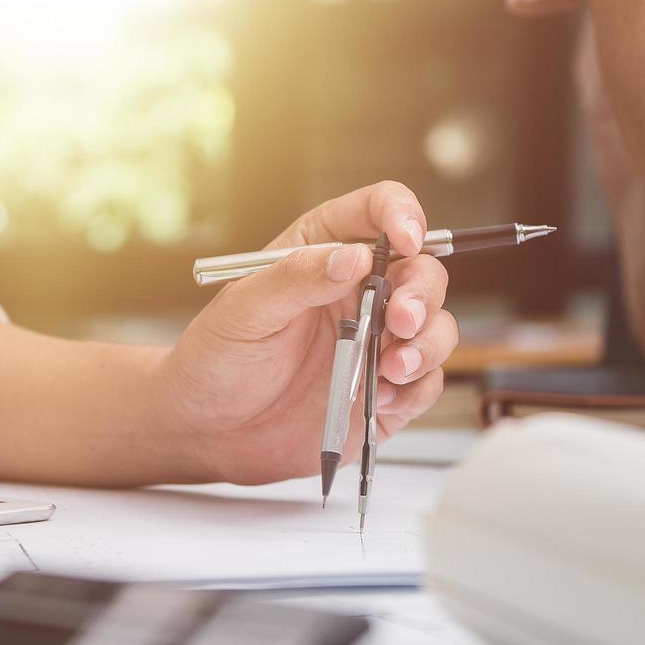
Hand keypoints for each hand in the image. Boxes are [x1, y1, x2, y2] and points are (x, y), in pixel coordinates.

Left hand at [159, 181, 458, 483]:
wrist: (209, 432)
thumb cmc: (216, 361)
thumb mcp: (243, 311)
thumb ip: (296, 278)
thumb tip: (354, 257)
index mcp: (322, 252)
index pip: (377, 212)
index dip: (401, 216)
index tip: (405, 240)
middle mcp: (358, 292)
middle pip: (421, 271)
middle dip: (422, 293)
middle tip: (401, 320)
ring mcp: (375, 343)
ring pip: (435, 326)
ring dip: (428, 342)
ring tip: (394, 366)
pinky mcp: (385, 392)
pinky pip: (425, 383)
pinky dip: (416, 388)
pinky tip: (383, 398)